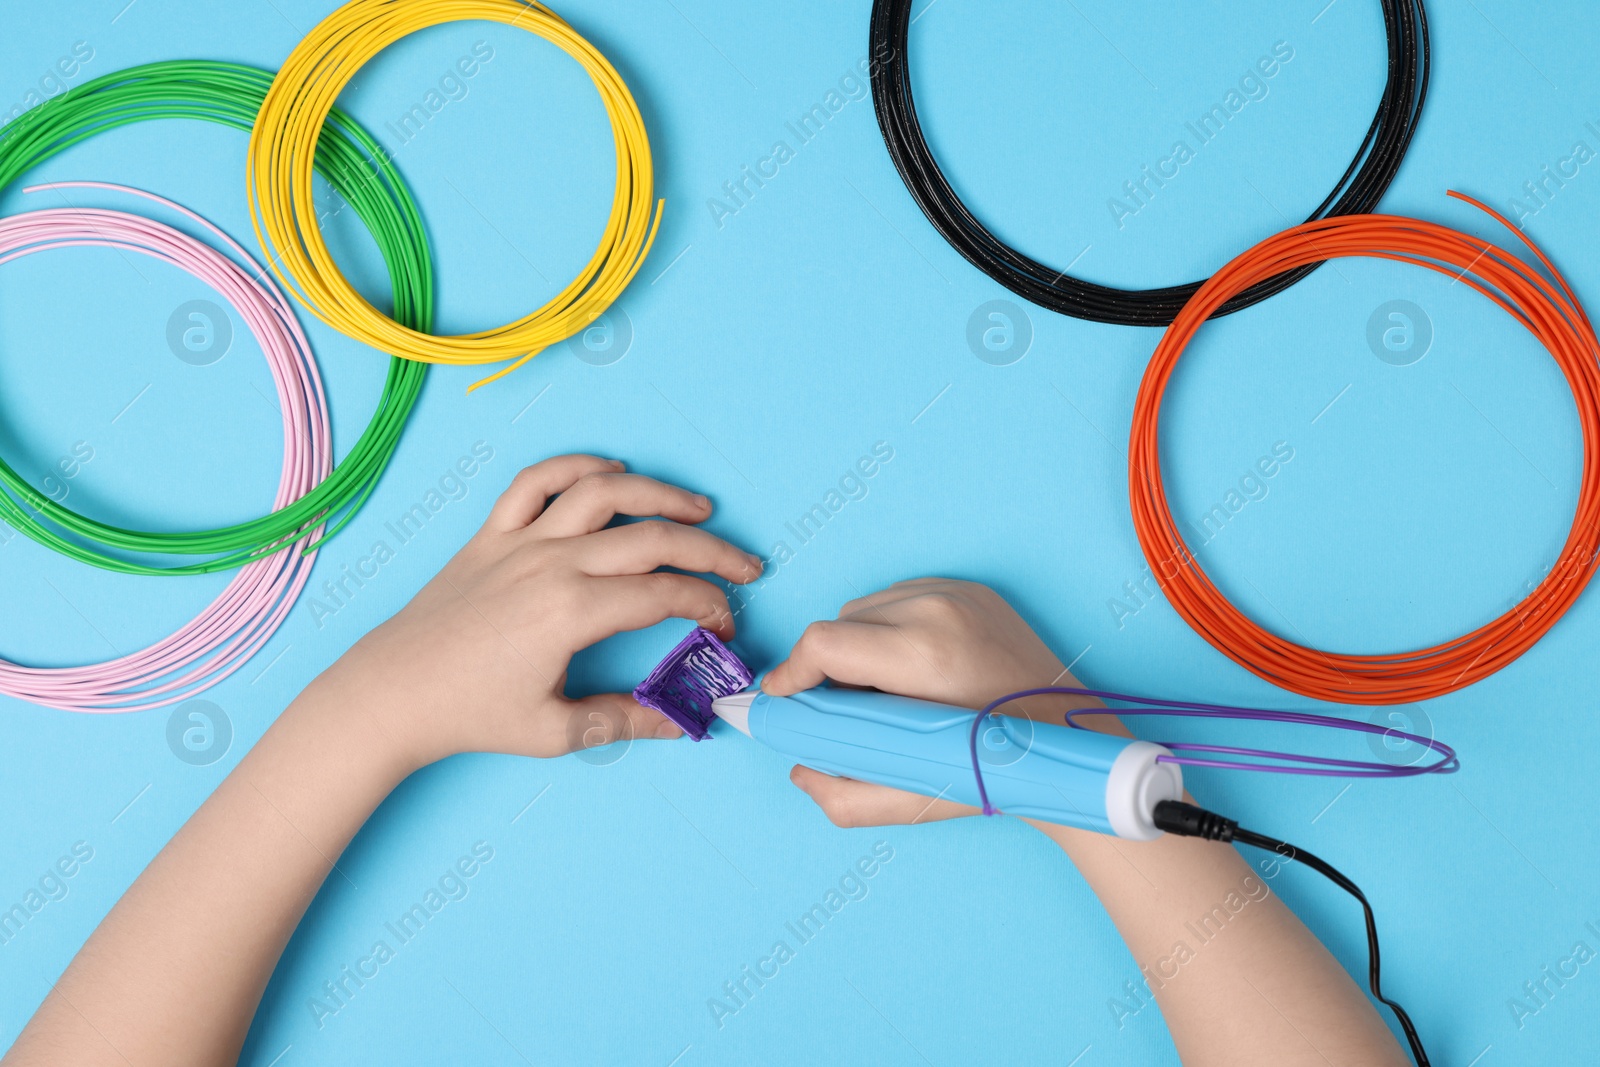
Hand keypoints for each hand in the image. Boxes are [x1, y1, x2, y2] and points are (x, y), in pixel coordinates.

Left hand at [309, 454, 762, 769]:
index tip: (725, 625)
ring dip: (659, 494)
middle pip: (652, 538)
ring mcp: (519, 542)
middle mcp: (551, 564)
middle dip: (711, 551)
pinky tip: (611, 473)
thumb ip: (626, 719)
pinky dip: (577, 467)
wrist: (393, 692)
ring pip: (603, 492)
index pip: (665, 594)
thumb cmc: (470, 715)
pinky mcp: (491, 534)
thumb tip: (683, 722)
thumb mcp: (555, 730)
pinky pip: (537, 480)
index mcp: (571, 612)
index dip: (709, 605)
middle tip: (746, 565)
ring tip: (698, 510)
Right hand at [762, 579, 1111, 827]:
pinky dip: (893, 629)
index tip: (783, 699)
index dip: (792, 673)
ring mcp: (959, 591)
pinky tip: (913, 668)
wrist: (1070, 739)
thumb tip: (801, 769)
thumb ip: (845, 795)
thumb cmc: (998, 769)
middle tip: (846, 711)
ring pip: (869, 608)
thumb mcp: (915, 800)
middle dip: (830, 668)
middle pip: (841, 624)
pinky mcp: (973, 588)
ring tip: (885, 692)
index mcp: (925, 654)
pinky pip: (903, 597)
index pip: (824, 643)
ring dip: (860, 646)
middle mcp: (940, 609)